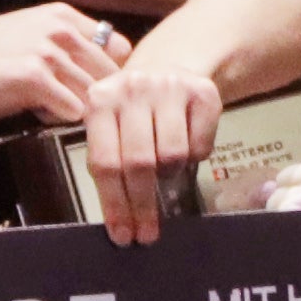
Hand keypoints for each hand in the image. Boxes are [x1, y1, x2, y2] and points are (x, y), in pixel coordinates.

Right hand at [0, 2, 135, 132]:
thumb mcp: (26, 35)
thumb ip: (63, 46)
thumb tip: (98, 70)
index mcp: (61, 16)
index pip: (118, 47)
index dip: (109, 72)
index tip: (91, 85)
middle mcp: (60, 30)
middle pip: (111, 74)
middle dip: (96, 95)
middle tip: (68, 104)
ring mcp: (49, 53)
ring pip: (94, 95)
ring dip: (75, 108)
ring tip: (44, 105)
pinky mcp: (35, 79)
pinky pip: (74, 111)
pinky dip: (58, 119)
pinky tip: (34, 111)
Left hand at [76, 46, 221, 246]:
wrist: (169, 65)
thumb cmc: (134, 111)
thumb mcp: (110, 127)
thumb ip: (109, 162)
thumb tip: (120, 222)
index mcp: (99, 101)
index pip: (105, 162)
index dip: (114, 204)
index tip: (123, 235)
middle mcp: (131, 88)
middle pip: (138, 162)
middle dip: (143, 205)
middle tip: (147, 235)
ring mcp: (168, 87)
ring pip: (172, 155)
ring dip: (170, 175)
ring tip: (166, 174)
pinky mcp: (202, 91)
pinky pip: (200, 145)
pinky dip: (195, 157)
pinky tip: (187, 148)